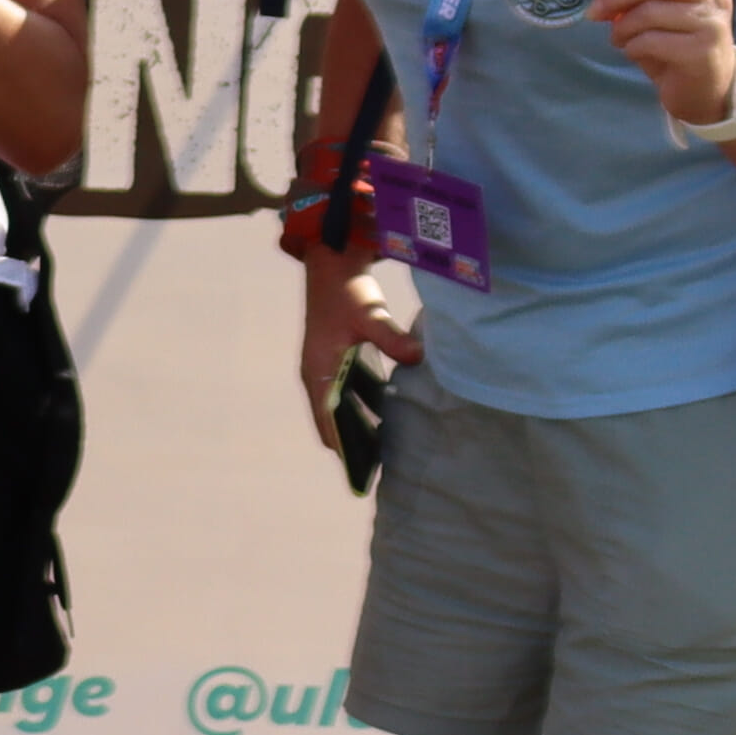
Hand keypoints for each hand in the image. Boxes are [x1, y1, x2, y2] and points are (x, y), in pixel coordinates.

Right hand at [297, 247, 418, 447]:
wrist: (331, 263)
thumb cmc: (345, 291)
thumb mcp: (369, 316)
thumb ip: (392, 340)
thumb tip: (419, 359)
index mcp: (317, 371)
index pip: (326, 419)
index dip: (342, 446)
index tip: (360, 471)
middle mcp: (316, 374)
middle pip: (331, 419)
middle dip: (352, 441)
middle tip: (380, 466)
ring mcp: (324, 367)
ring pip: (339, 407)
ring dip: (358, 424)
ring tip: (386, 446)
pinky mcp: (335, 358)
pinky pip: (347, 393)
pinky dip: (363, 407)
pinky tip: (389, 413)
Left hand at [585, 0, 735, 128]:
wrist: (705, 87)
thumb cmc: (676, 42)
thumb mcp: (657, 9)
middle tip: (595, 13)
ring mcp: (711, 22)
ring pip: (650, 11)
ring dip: (622, 26)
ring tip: (619, 38)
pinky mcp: (702, 51)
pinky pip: (651, 41)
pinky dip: (632, 47)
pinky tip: (634, 52)